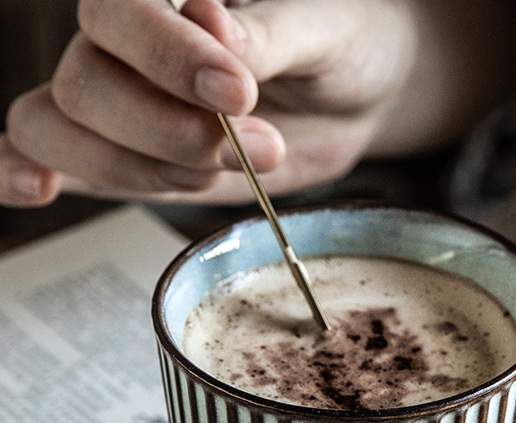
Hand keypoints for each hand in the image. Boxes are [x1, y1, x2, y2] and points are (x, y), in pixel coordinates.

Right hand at [1, 0, 515, 207]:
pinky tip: (36, 188)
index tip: (238, 91)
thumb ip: (268, 32)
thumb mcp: (325, 32)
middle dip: (169, 133)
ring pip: (60, 129)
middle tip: (257, 146)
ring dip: (136, 169)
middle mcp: (128, 49)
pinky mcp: (132, 160)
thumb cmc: (344, 48)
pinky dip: (26, 172)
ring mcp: (123, 108)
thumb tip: (209, 24)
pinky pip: (53, 158)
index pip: (118, 14)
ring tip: (218, 173)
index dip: (166, 58)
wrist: (358, 99)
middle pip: (85, 86)